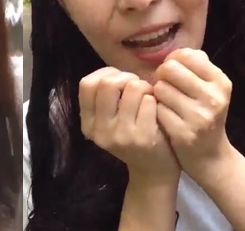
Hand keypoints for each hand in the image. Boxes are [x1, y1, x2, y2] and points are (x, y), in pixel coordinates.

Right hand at [79, 67, 179, 182]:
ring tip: (148, 97)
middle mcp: (100, 131)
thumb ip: (105, 97)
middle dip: (126, 77)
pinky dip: (155, 99)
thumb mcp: (109, 120)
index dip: (105, 74)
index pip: (87, 84)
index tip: (119, 80)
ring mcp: (121, 136)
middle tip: (137, 87)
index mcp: (88, 124)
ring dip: (144, 87)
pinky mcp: (143, 138)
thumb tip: (114, 71)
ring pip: (132, 88)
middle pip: (107, 83)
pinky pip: (149, 100)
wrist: (153, 172)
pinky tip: (156, 109)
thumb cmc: (132, 135)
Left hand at [154, 48, 232, 183]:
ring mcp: (199, 117)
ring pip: (160, 88)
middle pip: (170, 69)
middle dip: (162, 76)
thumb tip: (177, 53)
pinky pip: (157, 108)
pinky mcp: (183, 133)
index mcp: (221, 82)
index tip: (175, 72)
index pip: (187, 55)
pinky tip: (165, 117)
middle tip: (166, 86)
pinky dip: (157, 111)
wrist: (210, 156)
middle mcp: (213, 98)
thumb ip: (195, 65)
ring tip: (167, 103)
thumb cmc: (204, 113)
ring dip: (158, 94)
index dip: (174, 60)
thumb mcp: (209, 88)